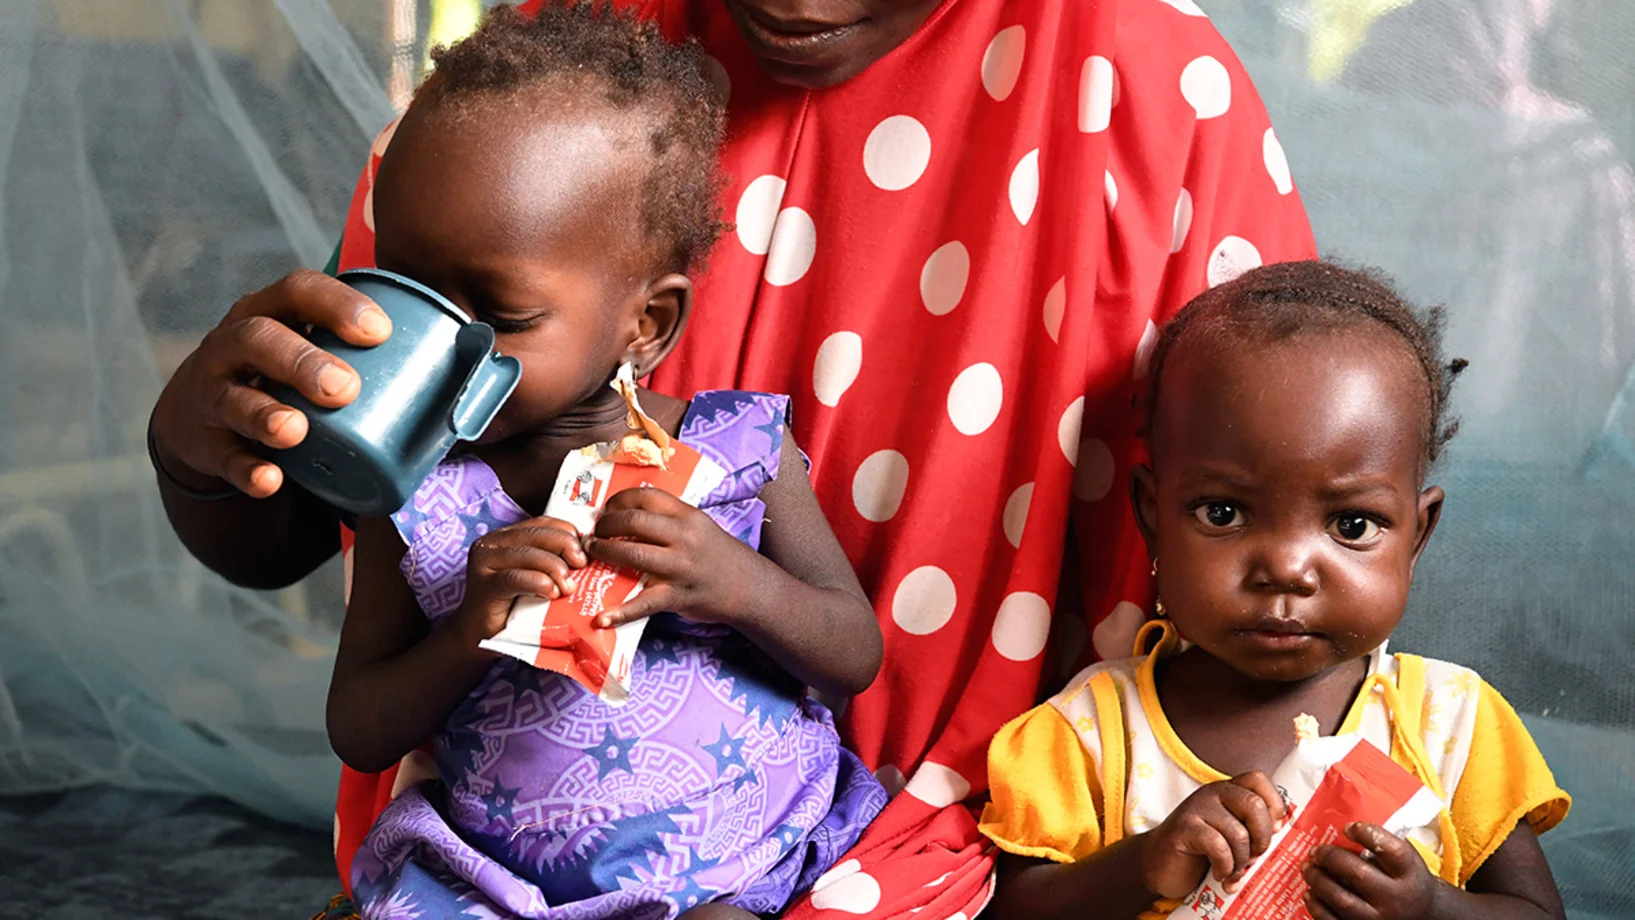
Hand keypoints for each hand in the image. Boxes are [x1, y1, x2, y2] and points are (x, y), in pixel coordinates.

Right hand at [150, 269, 391, 497]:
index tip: (380, 330)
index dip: (336, 304)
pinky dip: (247, 469)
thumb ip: (374, 357)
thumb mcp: (315, 353)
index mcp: (272, 312)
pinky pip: (223, 457)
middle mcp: (233, 345)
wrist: (203, 420)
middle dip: (302, 360)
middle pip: (258, 338)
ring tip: (299, 430)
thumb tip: (486, 374)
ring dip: (267, 414)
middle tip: (344, 388)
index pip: (297, 291)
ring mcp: (212, 394)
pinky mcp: (205, 444)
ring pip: (233, 397)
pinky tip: (270, 480)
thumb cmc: (287, 379)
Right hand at [457, 516, 587, 645]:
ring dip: (556, 568)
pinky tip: (552, 593)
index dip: (569, 533)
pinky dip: (539, 583)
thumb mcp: (535, 576)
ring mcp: (485, 561)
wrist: (478, 635)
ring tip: (568, 587)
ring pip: (530, 554)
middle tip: (582, 566)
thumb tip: (588, 554)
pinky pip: (517, 578)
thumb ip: (552, 559)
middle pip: (539, 534)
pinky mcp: (483, 584)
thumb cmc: (513, 606)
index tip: (586, 552)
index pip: (544, 523)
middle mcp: (493, 542)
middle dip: (567, 547)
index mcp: (507, 535)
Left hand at [582, 487, 757, 627]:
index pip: (646, 496)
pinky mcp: (677, 595)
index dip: (619, 500)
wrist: (749, 587)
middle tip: (593, 534)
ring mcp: (680, 566)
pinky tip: (601, 618)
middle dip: (605, 525)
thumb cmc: (719, 555)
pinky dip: (620, 612)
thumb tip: (628, 515)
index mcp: (688, 516)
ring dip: (604, 552)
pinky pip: (643, 603)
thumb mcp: (699, 527)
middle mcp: (684, 537)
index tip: (606, 509)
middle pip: (634, 521)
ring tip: (591, 555)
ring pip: (632, 554)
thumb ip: (669, 520)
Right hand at [1140, 772, 1286, 898]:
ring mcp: (1196, 808)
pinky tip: (1219, 874)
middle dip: (1262, 838)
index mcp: (1227, 791)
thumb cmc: (1200, 852)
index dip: (1274, 804)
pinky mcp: (1184, 827)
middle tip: (1255, 856)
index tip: (1274, 831)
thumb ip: (1250, 828)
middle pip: (1254, 805)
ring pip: (1238, 832)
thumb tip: (1280, 833)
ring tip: (1234, 872)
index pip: (1259, 780)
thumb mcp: (1229, 834)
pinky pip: (1218, 846)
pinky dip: (1225, 866)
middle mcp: (1212, 793)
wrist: (1158, 864)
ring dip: (1242, 861)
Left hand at [1303, 823, 1437, 919]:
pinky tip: (1311, 893)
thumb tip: (1340, 831)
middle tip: (1315, 852)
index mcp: (1410, 873)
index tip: (1348, 828)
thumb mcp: (1404, 861)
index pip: (1391, 850)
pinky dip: (1317, 907)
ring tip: (1308, 868)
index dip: (1367, 834)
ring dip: (1319, 881)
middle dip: (1330, 858)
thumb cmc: (1405, 881)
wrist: (1422, 915)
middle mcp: (1397, 899)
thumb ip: (1380, 846)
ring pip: (1342, 900)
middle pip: (1359, 874)